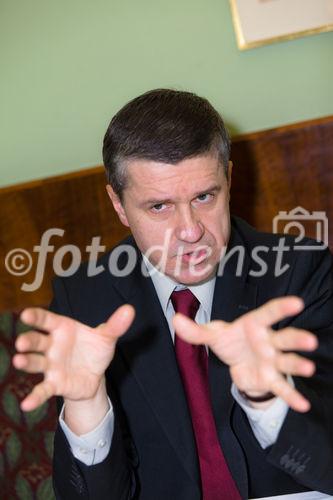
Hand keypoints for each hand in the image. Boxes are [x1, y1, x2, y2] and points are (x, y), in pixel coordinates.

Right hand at [13, 305, 134, 411]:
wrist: (95, 374)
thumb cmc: (94, 349)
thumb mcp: (107, 337)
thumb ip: (115, 325)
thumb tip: (129, 309)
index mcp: (61, 328)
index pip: (45, 320)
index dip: (35, 316)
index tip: (26, 314)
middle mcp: (51, 345)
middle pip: (36, 341)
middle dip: (28, 341)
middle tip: (21, 342)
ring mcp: (51, 365)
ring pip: (35, 362)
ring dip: (26, 362)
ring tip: (19, 361)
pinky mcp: (54, 383)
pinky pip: (42, 389)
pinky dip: (34, 397)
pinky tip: (26, 404)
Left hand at [173, 296, 317, 411]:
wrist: (237, 363)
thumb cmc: (230, 342)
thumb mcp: (212, 335)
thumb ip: (195, 330)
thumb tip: (175, 319)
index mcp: (255, 325)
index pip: (269, 313)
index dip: (282, 308)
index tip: (297, 303)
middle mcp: (268, 341)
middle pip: (284, 338)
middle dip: (297, 339)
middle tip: (310, 341)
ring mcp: (272, 360)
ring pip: (287, 361)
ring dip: (298, 365)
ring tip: (309, 368)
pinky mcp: (271, 378)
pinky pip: (281, 387)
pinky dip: (291, 396)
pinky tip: (303, 406)